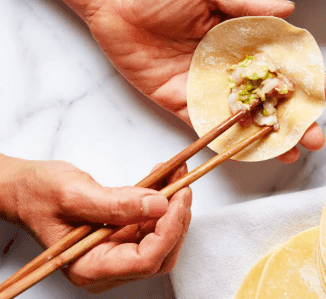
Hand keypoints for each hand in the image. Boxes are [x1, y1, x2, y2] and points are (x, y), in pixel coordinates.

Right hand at [3, 158, 190, 292]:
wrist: (26, 188)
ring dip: (174, 205)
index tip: (178, 198)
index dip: (169, 230)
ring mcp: (117, 252)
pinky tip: (167, 177)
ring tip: (176, 173)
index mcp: (90, 267)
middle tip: (183, 186)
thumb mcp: (74, 194)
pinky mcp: (124, 235)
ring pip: (163, 237)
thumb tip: (159, 204)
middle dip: (177, 220)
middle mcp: (107, 266)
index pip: (145, 260)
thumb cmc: (38, 194)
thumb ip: (116, 203)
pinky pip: (154, 222)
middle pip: (161, 254)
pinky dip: (164, 200)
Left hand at [82, 0, 325, 162]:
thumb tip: (289, 9)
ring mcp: (208, 87)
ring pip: (246, 118)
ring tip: (293, 152)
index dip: (309, 79)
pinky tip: (251, 154)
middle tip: (316, 135)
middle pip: (272, 97)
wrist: (114, 1)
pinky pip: (208, 126)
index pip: (285, 63)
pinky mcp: (182, 102)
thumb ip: (247, 3)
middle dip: (296, 118)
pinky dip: (229, 142)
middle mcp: (231, 67)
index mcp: (244, 39)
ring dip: (270, 136)